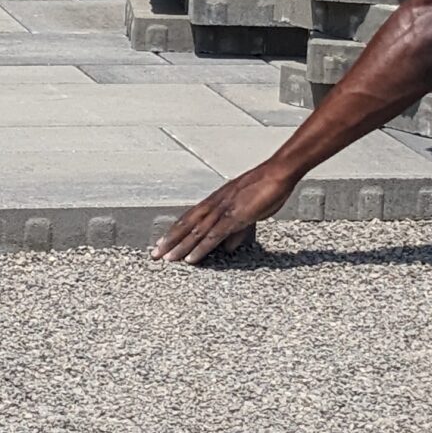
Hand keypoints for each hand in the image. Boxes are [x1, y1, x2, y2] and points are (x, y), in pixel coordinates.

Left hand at [152, 162, 297, 265]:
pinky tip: (190, 259)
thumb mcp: (249, 211)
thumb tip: (228, 246)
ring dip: (179, 246)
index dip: (175, 231)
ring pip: (195, 232)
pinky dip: (200, 248)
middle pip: (186, 224)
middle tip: (154, 254)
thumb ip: (237, 229)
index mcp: (216, 201)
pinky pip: (213, 236)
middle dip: (169, 240)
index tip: (162, 242)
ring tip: (165, 259)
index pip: (190, 217)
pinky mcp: (233, 217)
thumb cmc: (266, 188)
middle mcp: (214, 204)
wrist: (277, 173)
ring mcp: (222, 210)